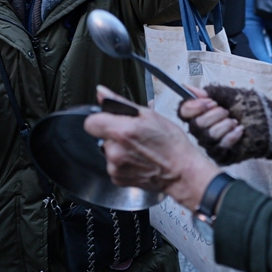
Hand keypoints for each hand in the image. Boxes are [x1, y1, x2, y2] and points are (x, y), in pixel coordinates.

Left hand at [84, 86, 219, 208]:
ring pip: (108, 151)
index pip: (90, 122)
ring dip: (119, 148)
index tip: (111, 121)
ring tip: (139, 149)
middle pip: (101, 137)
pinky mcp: (117, 178)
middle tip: (134, 135)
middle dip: (114, 134)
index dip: (101, 119)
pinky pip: (113, 165)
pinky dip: (122, 162)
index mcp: (121, 132)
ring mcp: (115, 167)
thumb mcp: (149, 115)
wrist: (181, 172)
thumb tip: (102, 92)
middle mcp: (115, 151)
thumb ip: (120, 103)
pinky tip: (138, 159)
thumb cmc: (171, 143)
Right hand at [179, 85, 243, 148]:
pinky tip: (239, 129)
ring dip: (226, 124)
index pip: (183, 111)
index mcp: (198, 113)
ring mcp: (209, 143)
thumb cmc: (245, 107)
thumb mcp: (227, 95)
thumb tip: (188, 88)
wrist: (262, 120)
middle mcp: (199, 129)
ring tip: (234, 121)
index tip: (211, 102)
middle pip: (197, 124)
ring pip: (210, 134)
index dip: (196, 106)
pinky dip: (232, 135)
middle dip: (216, 114)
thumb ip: (208, 93)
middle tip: (227, 112)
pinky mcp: (219, 153)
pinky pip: (220, 145)